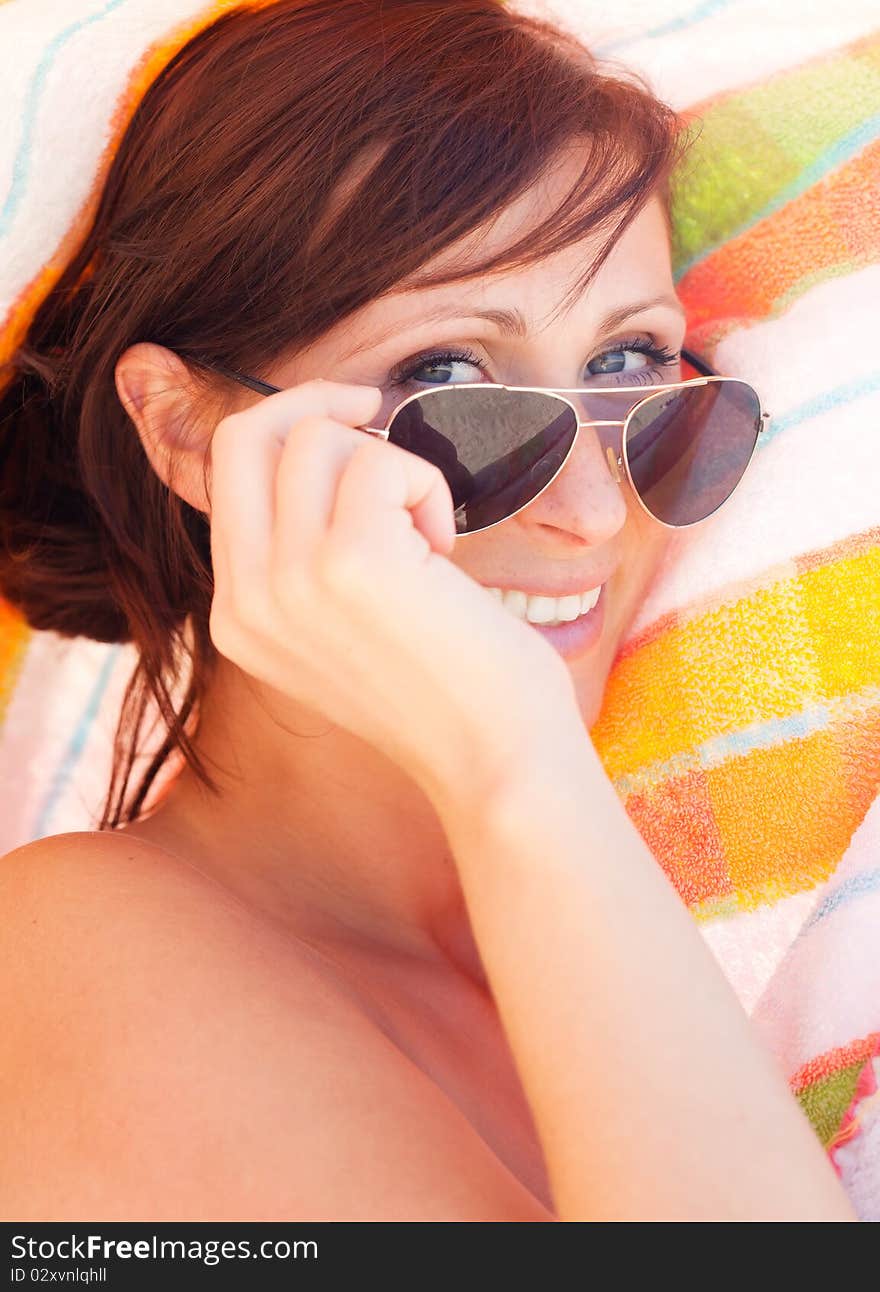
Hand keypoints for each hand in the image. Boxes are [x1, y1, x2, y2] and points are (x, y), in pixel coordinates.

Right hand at [206, 380, 580, 817]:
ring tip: (427, 533)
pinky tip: (445, 548)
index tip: (350, 422)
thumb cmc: (443, 689)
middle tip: (377, 411)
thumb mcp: (341, 628)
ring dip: (389, 464)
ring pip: (315, 439)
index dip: (286, 429)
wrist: (497, 763)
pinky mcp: (351, 562)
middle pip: (244, 438)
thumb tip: (315, 450)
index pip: (225, 478)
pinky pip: (379, 460)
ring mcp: (290, 582)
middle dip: (314, 402)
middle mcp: (245, 601)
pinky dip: (426, 485)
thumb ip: (302, 557)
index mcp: (236, 619)